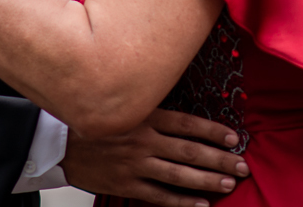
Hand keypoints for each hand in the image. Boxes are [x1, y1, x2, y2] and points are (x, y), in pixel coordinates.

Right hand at [60, 109, 249, 206]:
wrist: (60, 143)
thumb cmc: (95, 123)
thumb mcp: (125, 107)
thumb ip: (153, 111)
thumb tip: (185, 116)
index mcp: (145, 117)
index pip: (188, 124)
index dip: (213, 131)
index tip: (234, 137)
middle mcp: (143, 140)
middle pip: (190, 151)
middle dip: (220, 158)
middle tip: (242, 165)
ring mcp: (136, 164)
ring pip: (180, 174)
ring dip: (207, 179)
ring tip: (228, 182)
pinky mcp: (127, 184)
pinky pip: (160, 196)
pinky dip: (182, 202)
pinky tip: (201, 205)